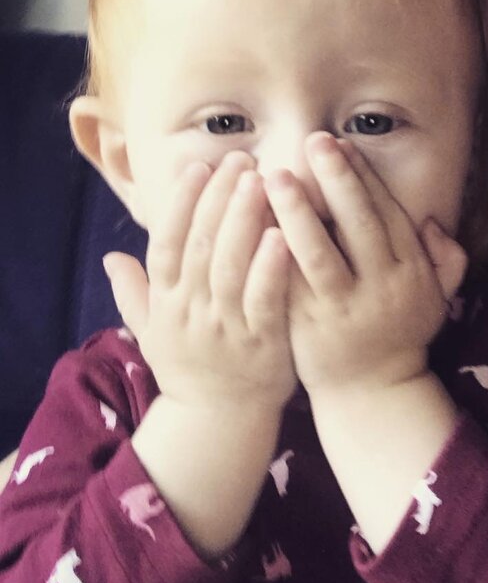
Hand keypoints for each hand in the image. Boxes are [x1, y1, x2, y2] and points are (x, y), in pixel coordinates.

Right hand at [105, 151, 295, 416]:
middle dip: (220, 198)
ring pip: (230, 266)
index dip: (181, 204)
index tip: (198, 166)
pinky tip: (283, 235)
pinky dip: (270, 268)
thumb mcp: (154, 331)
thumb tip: (110, 256)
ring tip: (261, 181)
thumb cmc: (189, 368)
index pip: (167, 243)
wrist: (218, 422)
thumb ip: (135, 292)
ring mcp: (225, 328)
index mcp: (167, 303)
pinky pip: (264, 301)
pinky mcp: (260, 345)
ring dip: (244, 221)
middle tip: (241, 159)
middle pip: (201, 246)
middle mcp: (191, 312)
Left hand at [264, 132, 466, 398]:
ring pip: (318, 253)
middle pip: (357, 224)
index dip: (363, 177)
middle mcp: (382, 288)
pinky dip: (272, 252)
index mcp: (411, 273)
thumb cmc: (401, 334)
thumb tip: (431, 223)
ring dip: (296, 211)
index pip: (386, 213)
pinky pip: (288, 284)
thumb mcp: (437, 297)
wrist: (372, 395)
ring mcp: (343, 310)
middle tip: (314, 141)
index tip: (340, 144)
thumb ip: (446, 259)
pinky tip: (255, 224)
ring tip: (274, 176)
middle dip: (336, 179)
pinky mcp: (309, 329)